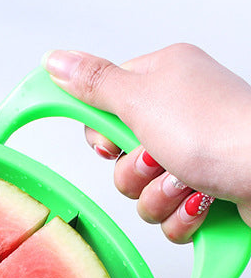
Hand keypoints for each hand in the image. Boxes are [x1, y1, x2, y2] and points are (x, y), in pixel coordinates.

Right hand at [43, 43, 250, 241]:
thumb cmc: (221, 131)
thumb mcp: (140, 99)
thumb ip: (93, 83)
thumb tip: (55, 60)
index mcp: (164, 80)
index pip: (104, 109)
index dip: (102, 135)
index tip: (111, 143)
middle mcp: (179, 116)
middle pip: (120, 159)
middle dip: (134, 173)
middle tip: (158, 159)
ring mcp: (194, 155)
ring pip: (141, 193)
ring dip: (158, 197)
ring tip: (188, 182)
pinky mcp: (206, 192)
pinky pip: (168, 217)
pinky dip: (182, 216)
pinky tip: (202, 202)